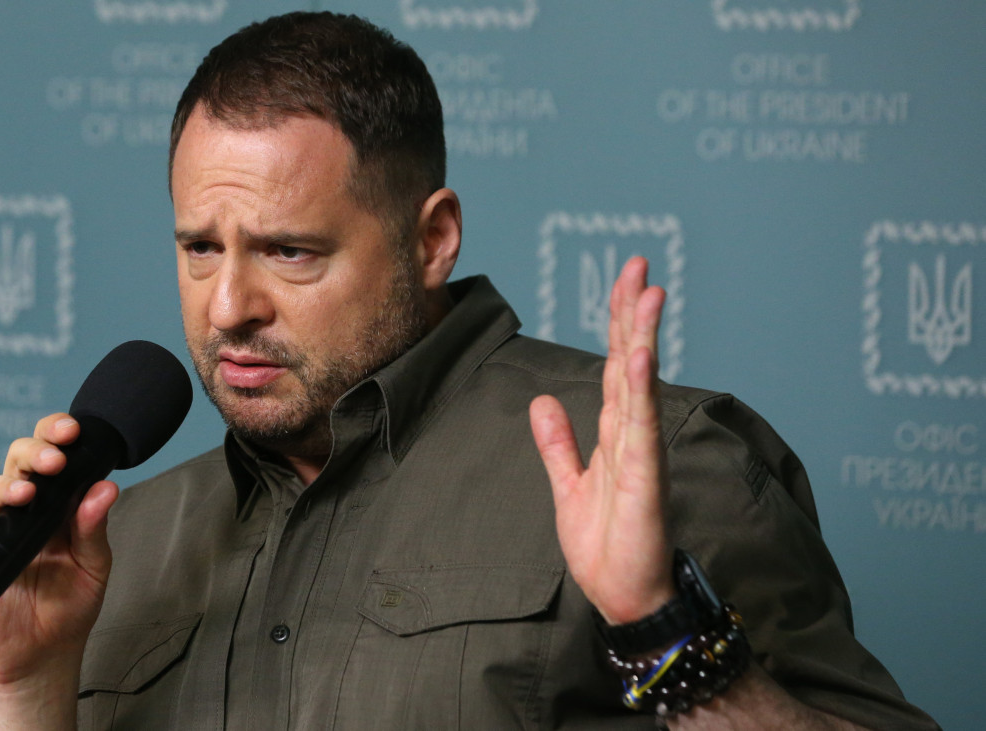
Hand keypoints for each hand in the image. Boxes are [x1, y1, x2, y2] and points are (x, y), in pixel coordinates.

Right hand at [0, 413, 117, 686]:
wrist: (42, 655)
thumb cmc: (67, 607)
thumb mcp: (93, 565)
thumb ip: (94, 527)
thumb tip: (105, 487)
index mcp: (54, 503)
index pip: (50, 455)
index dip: (55, 436)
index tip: (72, 432)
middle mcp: (22, 509)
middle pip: (18, 462)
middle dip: (35, 452)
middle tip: (54, 460)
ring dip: (7, 486)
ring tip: (26, 493)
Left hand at [529, 256, 674, 623]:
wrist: (623, 596)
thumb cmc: (606, 545)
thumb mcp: (569, 485)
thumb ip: (558, 443)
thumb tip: (542, 400)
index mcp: (614, 433)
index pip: (616, 365)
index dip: (618, 322)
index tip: (624, 280)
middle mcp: (632, 433)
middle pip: (630, 360)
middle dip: (633, 312)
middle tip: (638, 264)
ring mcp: (641, 450)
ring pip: (640, 381)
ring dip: (643, 335)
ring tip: (648, 291)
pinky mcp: (644, 475)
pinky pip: (640, 423)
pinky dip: (641, 386)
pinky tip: (640, 354)